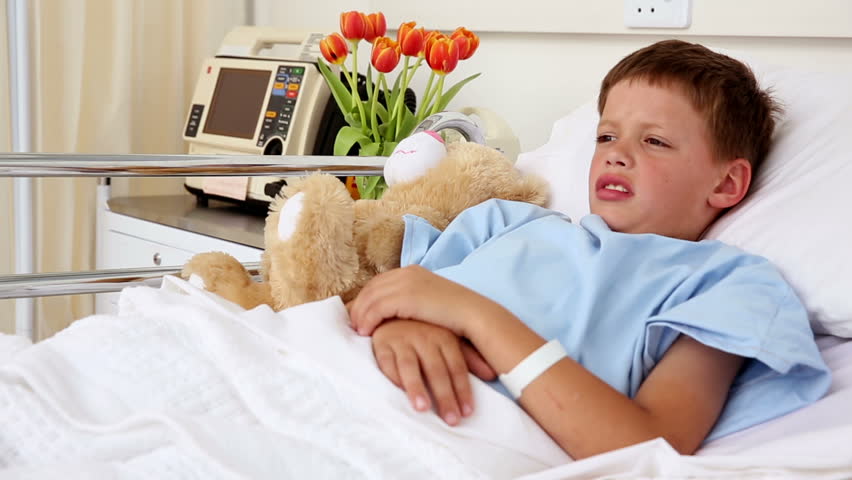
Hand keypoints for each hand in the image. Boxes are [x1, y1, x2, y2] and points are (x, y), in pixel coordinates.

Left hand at [348, 265, 486, 336]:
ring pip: (370, 298)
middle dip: (358, 306)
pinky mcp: (405, 297)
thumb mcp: (430, 302)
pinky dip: (367, 320)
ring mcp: (405, 283)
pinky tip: (365, 332)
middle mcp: (406, 273)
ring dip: (359, 315)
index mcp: (412, 271)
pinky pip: (376, 308)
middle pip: (371, 288)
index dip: (365, 298)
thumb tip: (398, 312)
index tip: (358, 314)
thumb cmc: (455, 315)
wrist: (473, 315)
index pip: (379, 282)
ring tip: (356, 331)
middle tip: (351, 324)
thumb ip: (412, 301)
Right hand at [372, 319, 495, 425]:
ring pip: (410, 367)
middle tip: (451, 420)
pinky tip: (398, 393)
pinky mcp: (382, 344)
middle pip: (436, 370)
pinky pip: (387, 363)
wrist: (393, 312)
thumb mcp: (448, 340)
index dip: (462, 390)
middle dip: (444, 396)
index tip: (467, 413)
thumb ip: (469, 357)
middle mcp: (424, 337)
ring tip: (422, 409)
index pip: (456, 367)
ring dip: (416, 388)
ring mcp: (402, 340)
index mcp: (444, 337)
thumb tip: (492, 374)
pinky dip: (392, 377)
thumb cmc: (425, 332)